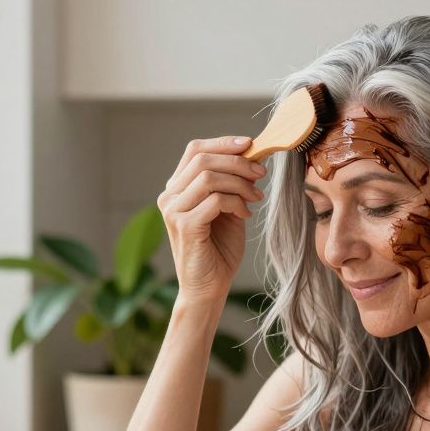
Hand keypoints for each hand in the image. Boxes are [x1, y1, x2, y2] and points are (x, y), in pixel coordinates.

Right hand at [157, 136, 266, 304]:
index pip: (195, 150)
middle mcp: (169, 196)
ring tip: (256, 197)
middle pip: (203, 160)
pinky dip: (236, 202)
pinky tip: (246, 214)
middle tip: (261, 174)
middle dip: (238, 163)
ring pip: (209, 177)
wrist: (209, 287)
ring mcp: (173, 211)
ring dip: (240, 183)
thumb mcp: (228, 209)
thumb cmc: (219, 249)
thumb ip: (231, 185)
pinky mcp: (184, 225)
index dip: (223, 143)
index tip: (250, 144)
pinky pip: (215, 201)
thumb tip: (251, 157)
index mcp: (177, 188)